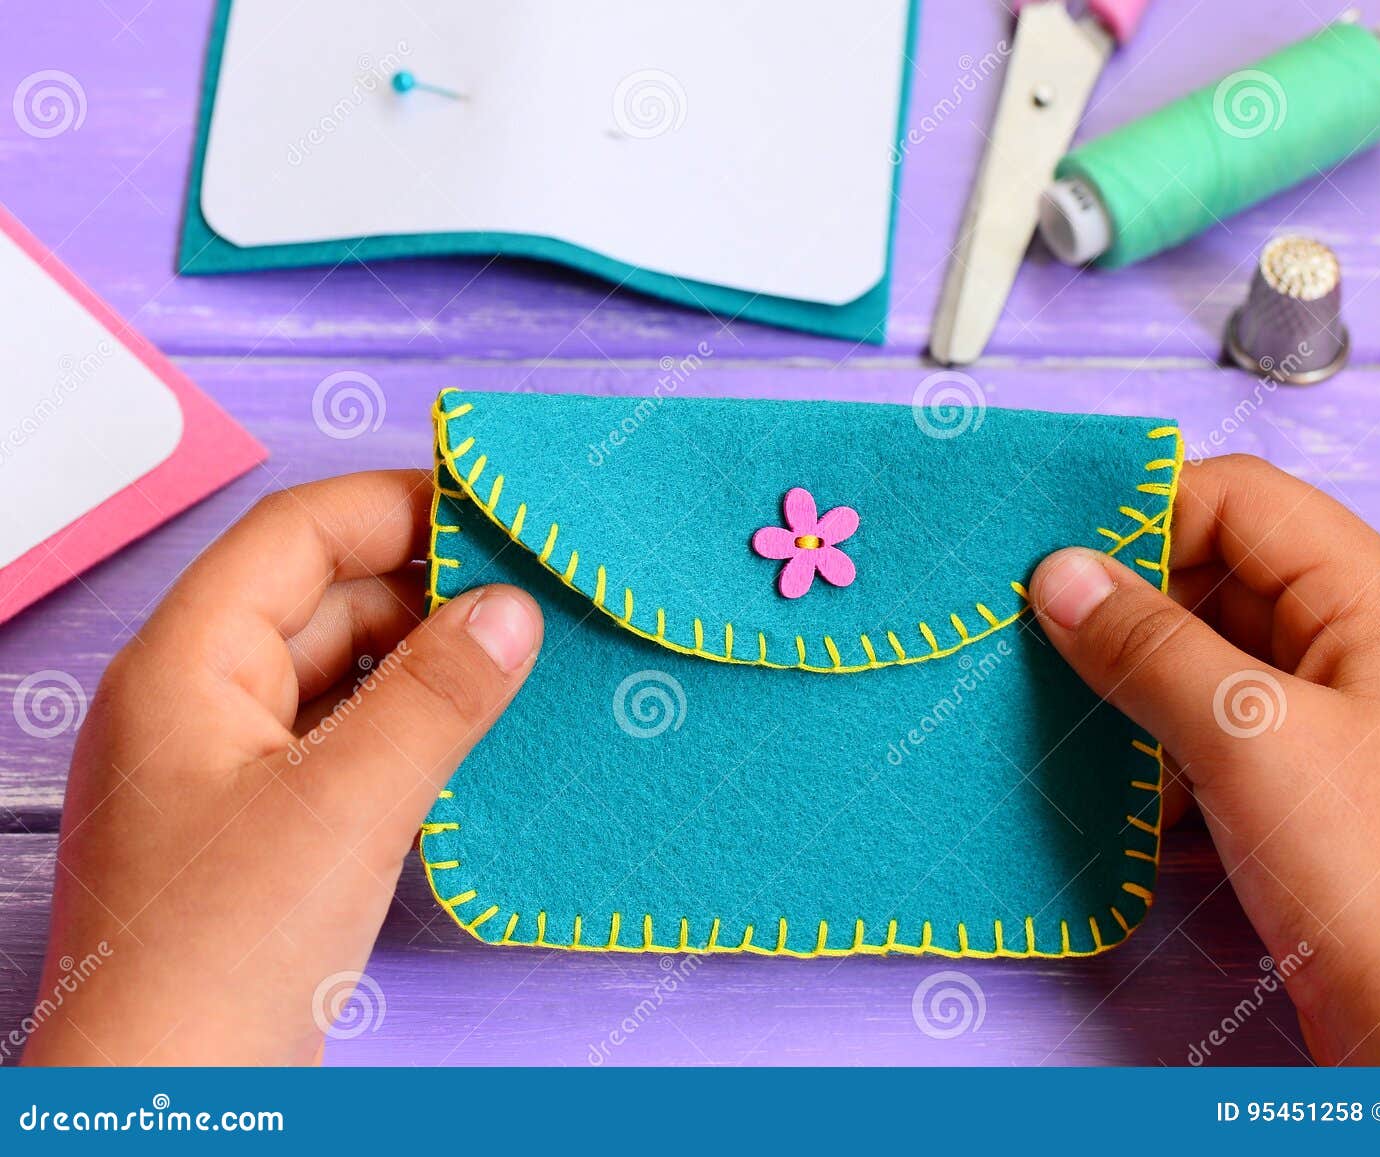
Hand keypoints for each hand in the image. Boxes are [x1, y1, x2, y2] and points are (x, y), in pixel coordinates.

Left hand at [24, 471, 542, 1064]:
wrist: (166, 1110)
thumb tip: (512, 611)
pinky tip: (472, 728)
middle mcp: (196, 699)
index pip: (297, 534)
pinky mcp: (256, 823)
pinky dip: (407, 719)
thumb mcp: (347, 809)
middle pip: (320, 595)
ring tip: (520, 657)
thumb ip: (436, 698)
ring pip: (336, 667)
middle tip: (534, 590)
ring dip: (423, 656)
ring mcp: (223, 763)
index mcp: (186, 665)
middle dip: (426, 585)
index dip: (398, 507)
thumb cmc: (217, 960)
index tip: (497, 510)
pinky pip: (340, 734)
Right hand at [1030, 454, 1379, 1065]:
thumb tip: (1060, 573)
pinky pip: (1233, 719)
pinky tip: (1134, 778)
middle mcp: (1375, 640)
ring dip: (1148, 675)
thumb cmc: (1377, 880)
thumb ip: (1146, 644)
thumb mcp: (1244, 740)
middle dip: (1138, 601)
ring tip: (1080, 708)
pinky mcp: (1327, 779)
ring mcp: (1355, 712)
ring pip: (1224, 649)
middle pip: (1231, 571)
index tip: (1058, 561)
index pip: (1245, 499)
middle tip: (1050, 635)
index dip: (1146, 514)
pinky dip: (1175, 735)